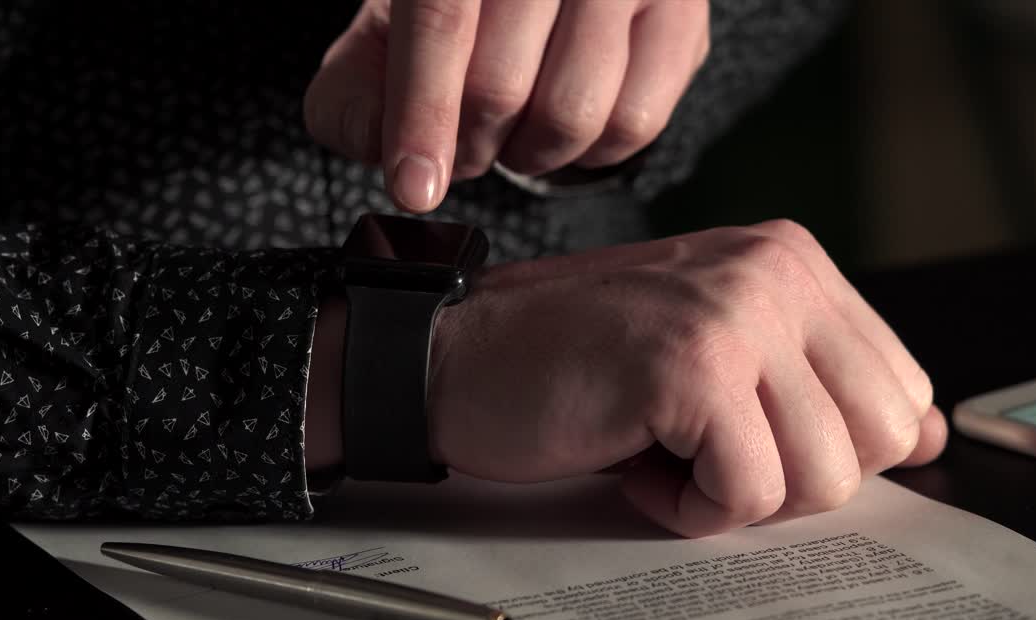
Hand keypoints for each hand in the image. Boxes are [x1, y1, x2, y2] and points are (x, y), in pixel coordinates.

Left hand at [304, 0, 709, 212]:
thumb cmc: (463, 10)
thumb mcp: (387, 36)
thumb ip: (354, 94)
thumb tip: (381, 149)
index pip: (441, 20)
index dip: (422, 113)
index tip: (415, 186)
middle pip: (501, 85)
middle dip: (469, 144)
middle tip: (462, 145)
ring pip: (572, 113)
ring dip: (529, 155)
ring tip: (514, 132)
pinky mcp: (681, 19)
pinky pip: (634, 124)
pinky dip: (590, 153)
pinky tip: (567, 125)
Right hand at [428, 220, 947, 536]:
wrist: (455, 359)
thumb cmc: (573, 364)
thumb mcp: (717, 358)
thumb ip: (821, 387)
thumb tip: (929, 431)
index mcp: (791, 262)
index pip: (904, 391)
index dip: (829, 448)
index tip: (745, 435)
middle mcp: (775, 272)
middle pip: (882, 439)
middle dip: (793, 478)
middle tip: (705, 448)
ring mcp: (736, 313)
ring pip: (825, 477)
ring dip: (734, 495)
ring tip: (662, 448)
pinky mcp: (691, 367)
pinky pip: (748, 493)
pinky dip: (687, 508)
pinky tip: (635, 462)